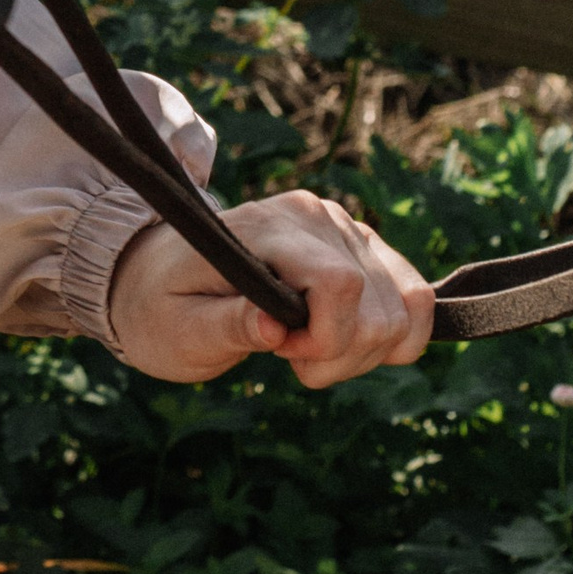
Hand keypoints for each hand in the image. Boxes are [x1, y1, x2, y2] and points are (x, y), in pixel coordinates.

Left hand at [108, 189, 434, 386]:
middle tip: (288, 357)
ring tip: (310, 350)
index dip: (324, 340)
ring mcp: (343, 227)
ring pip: (406, 307)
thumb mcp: (178, 329)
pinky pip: (415, 297)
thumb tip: (277, 328)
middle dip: (343, 357)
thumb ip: (228, 326)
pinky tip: (344, 342)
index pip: (338, 284)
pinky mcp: (361, 246)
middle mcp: (314, 215)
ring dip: (367, 352)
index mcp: (265, 227)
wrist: (157, 277)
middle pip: (379, 308)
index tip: (282, 355)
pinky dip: (394, 338)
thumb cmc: (162, 307)